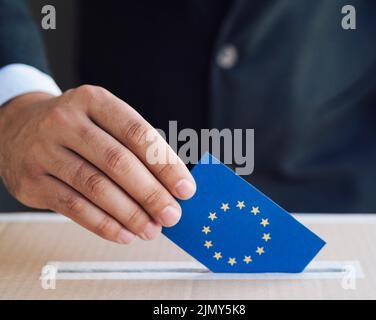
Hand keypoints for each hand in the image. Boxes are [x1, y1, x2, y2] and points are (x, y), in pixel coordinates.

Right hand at [0, 85, 195, 243]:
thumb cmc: (77, 128)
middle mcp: (66, 121)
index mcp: (94, 101)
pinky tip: (124, 234)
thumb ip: (135, 148)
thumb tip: (172, 187)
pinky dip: (103, 224)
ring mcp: (45, 150)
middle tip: (172, 215)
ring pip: (96, 187)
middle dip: (151, 194)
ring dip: (130, 214)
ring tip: (151, 229)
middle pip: (118, 162)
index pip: (137, 133)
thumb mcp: (103, 122)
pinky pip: (73, 207)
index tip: (185, 190)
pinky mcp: (31, 180)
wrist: (19, 128)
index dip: (165, 164)